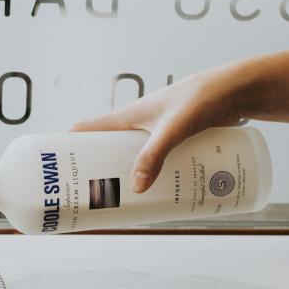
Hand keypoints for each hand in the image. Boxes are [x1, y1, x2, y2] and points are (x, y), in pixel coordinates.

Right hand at [72, 65, 242, 192]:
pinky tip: (156, 190)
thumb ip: (154, 155)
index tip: (56, 166)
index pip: (87, 128)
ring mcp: (154, 132)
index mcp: (127, 116)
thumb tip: (135, 188)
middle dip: (96, 169)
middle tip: (91, 194)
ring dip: (124, 174)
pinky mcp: (172, 138)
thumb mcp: (172, 129)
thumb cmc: (199, 99)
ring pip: (130, 156)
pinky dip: (148, 173)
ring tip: (121, 199)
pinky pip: (152, 159)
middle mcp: (136, 124)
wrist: (232, 90)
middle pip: (106, 148)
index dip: (68, 144)